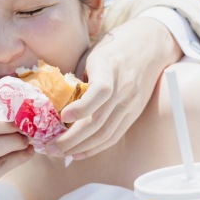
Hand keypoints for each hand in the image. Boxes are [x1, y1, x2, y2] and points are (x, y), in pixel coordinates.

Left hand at [48, 17, 182, 158]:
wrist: (149, 46)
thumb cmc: (113, 50)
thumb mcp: (92, 57)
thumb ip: (78, 79)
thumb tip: (54, 103)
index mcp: (110, 70)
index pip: (100, 92)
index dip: (81, 108)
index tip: (62, 117)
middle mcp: (123, 90)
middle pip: (99, 121)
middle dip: (72, 139)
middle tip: (50, 147)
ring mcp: (130, 105)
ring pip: (105, 134)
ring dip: (80, 147)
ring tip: (59, 153)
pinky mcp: (133, 114)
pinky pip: (114, 136)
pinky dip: (95, 147)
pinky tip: (78, 153)